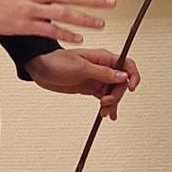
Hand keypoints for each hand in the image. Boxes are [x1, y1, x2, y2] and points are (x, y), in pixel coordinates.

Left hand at [26, 49, 141, 120]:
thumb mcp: (81, 67)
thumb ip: (103, 73)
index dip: (133, 75)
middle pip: (121, 82)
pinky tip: (107, 114)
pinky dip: (107, 106)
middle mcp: (102, 68)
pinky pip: (104, 97)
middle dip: (117, 95)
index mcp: (103, 58)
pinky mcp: (90, 88)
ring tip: (104, 112)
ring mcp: (97, 78)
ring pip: (114, 92)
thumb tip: (122, 76)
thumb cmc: (56, 61)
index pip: (127, 64)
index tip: (131, 88)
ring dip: (112, 103)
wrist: (39, 68)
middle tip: (106, 102)